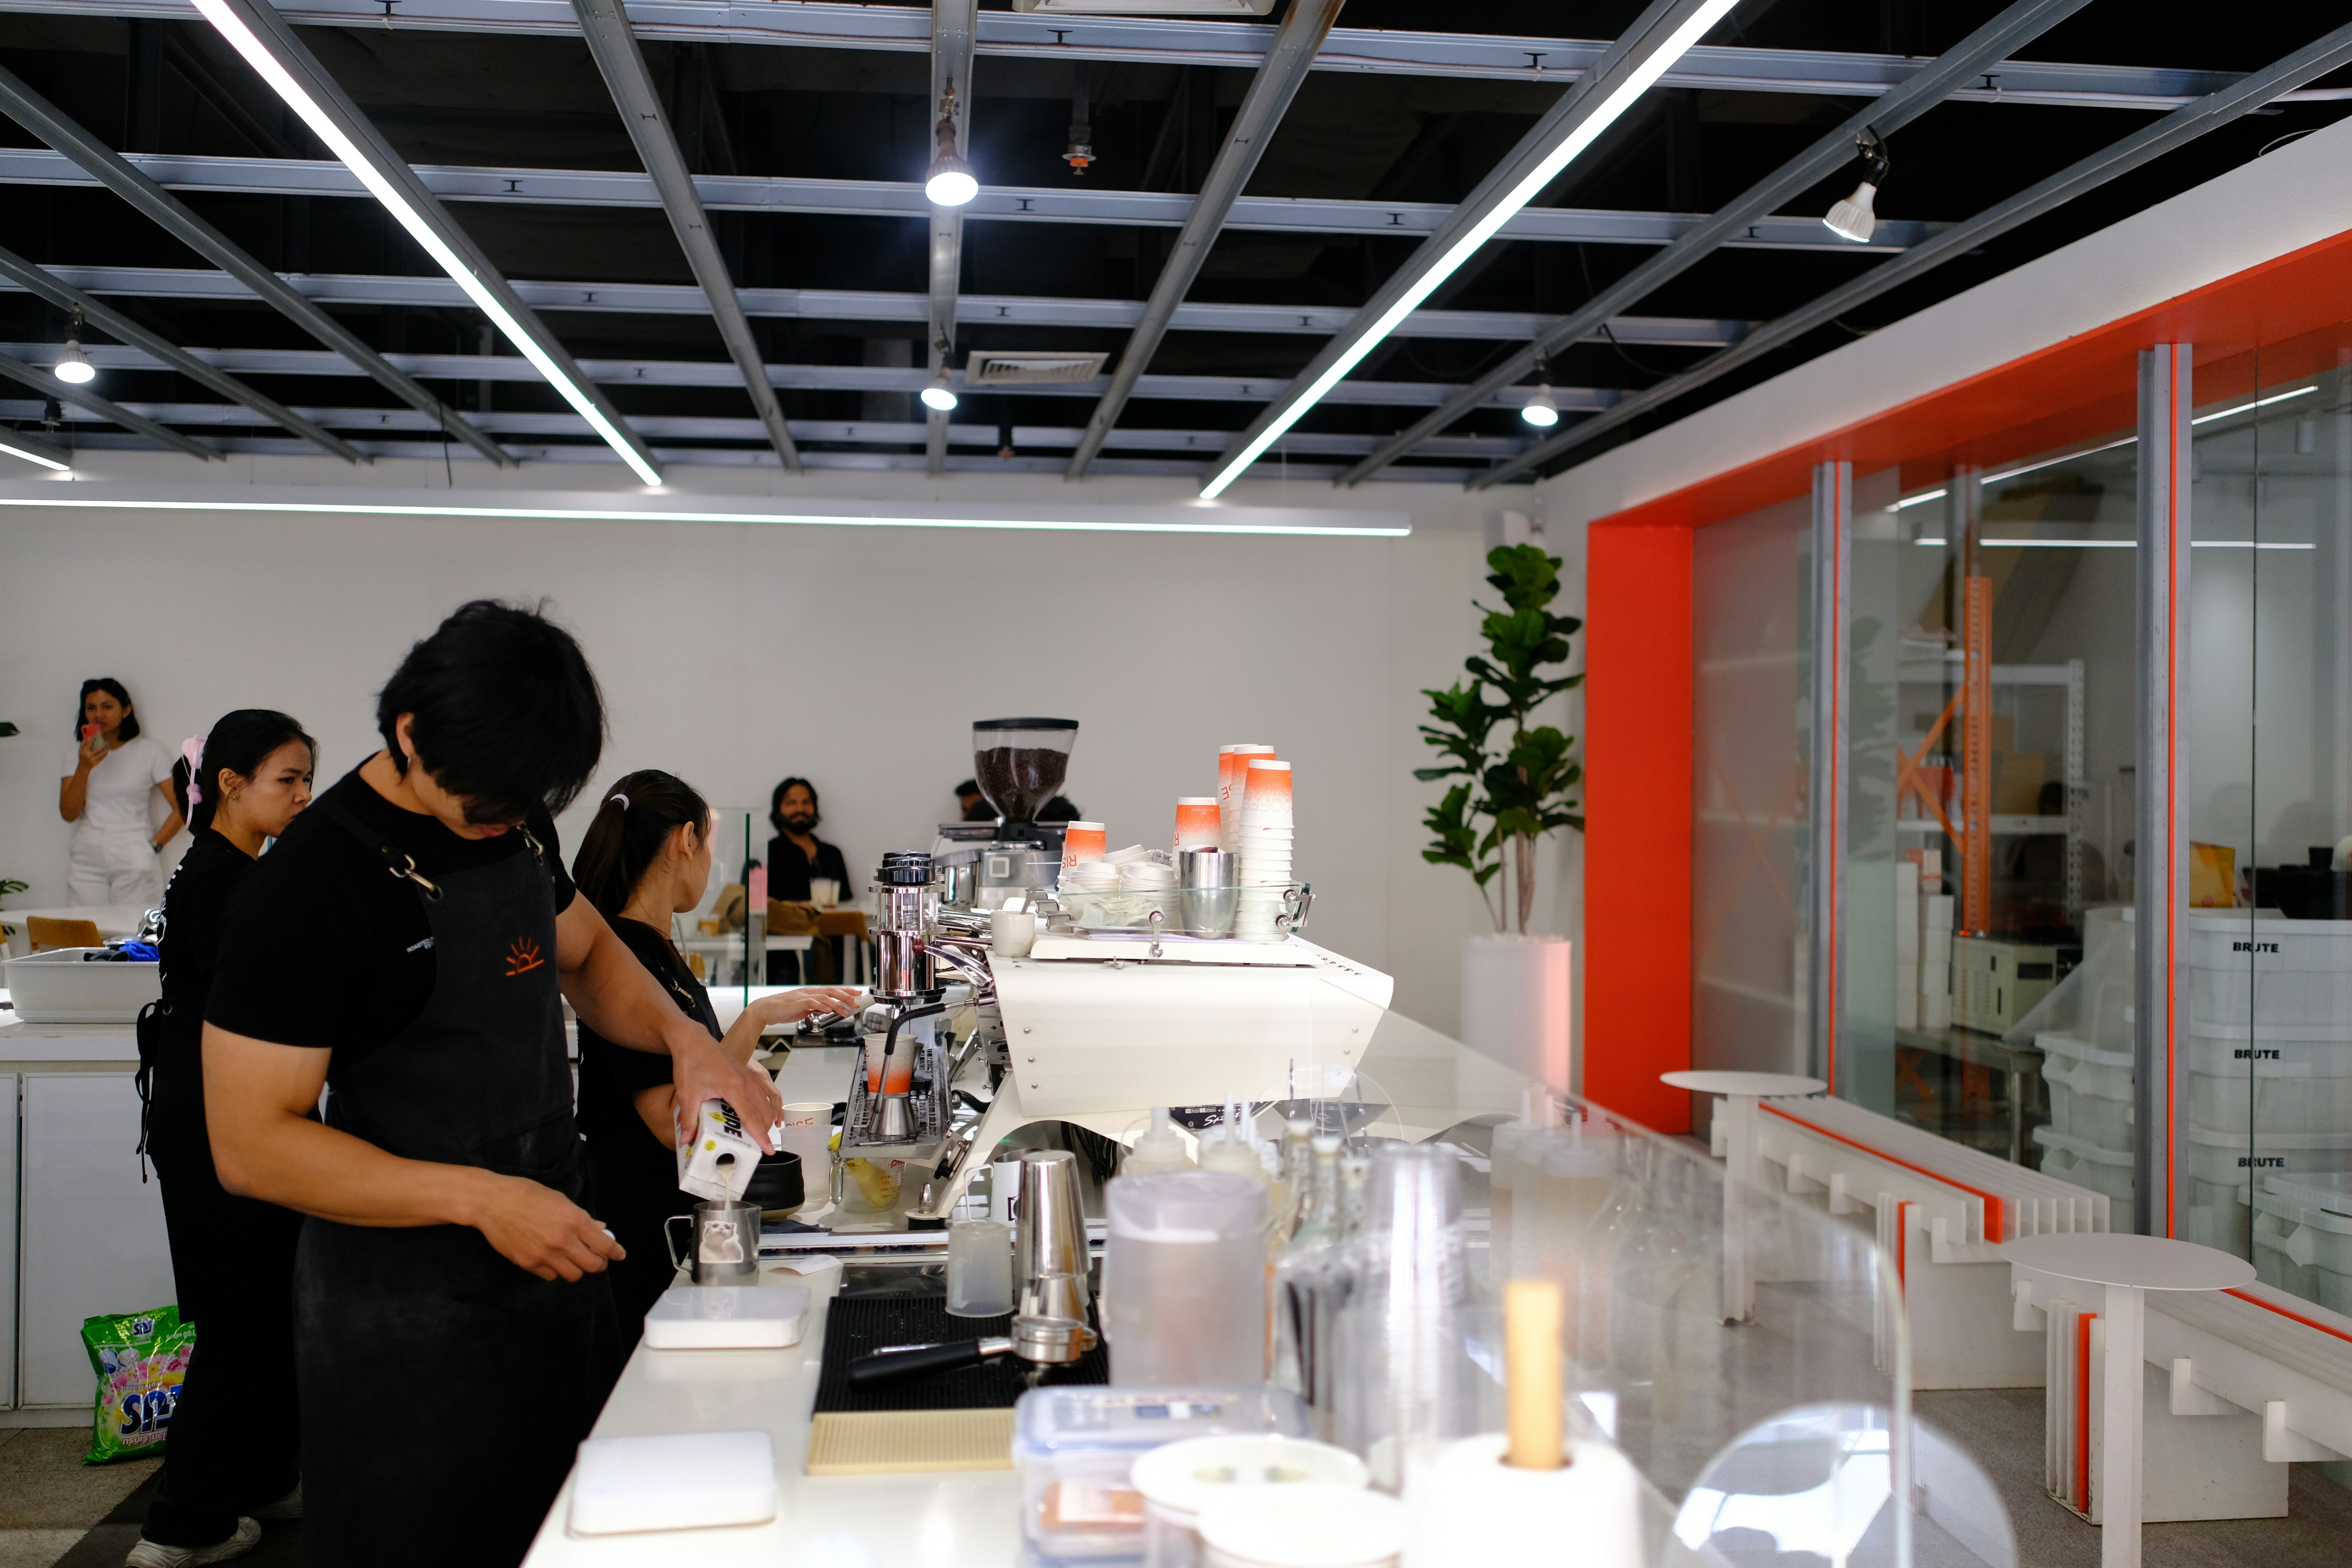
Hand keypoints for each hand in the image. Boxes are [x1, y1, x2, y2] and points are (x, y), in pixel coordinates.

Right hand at [78, 732, 105, 767]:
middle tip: (106, 742)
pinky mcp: (97, 762)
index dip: (92, 739)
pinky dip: (105, 754)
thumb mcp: (80, 751)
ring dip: (106, 750)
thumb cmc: (82, 758)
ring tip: (108, 746)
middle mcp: (90, 755)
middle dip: (103, 745)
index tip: (96, 735)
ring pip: (102, 754)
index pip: (89, 744)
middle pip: (98, 749)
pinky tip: (107, 751)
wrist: (84, 767)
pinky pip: (103, 757)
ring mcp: (94, 759)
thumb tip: (85, 738)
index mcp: (85, 752)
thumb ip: (82, 745)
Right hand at [470, 1173, 624, 1281]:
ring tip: (572, 1258)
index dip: (616, 1252)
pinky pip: (551, 1276)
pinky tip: (551, 1259)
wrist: (493, 1203)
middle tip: (596, 1259)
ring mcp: (545, 1255)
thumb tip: (601, 1230)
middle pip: (592, 1266)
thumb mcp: (560, 1200)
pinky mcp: (529, 1264)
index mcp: (574, 1221)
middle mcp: (563, 1241)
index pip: (604, 1245)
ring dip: (577, 1268)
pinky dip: (555, 1270)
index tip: (620, 1255)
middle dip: (598, 1264)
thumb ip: (582, 1218)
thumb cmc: (528, 1194)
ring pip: (573, 1275)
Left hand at [671, 1032, 782, 1152]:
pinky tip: (759, 1114)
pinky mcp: (748, 1073)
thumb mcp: (686, 1094)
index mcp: (734, 1088)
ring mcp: (749, 1076)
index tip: (768, 1150)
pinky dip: (764, 1106)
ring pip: (765, 1103)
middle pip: (763, 1112)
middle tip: (759, 1147)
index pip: (752, 1118)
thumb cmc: (691, 1062)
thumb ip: (689, 1119)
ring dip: (765, 1119)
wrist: (693, 1040)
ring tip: (759, 1134)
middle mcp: (747, 1082)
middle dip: (764, 1131)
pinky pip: (762, 1093)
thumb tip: (687, 1140)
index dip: (761, 1136)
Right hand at [754, 987, 861, 1026]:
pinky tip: (831, 1010)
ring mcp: (804, 996)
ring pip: (826, 996)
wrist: (765, 1010)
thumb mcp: (802, 1010)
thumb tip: (825, 1012)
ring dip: (838, 1003)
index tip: (856, 993)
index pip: (831, 990)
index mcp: (810, 993)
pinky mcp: (799, 1002)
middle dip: (847, 994)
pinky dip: (824, 1006)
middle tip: (857, 1000)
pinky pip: (814, 1003)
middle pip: (832, 990)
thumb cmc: (781, 1010)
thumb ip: (813, 1010)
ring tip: (847, 1009)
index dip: (845, 991)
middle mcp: (809, 992)